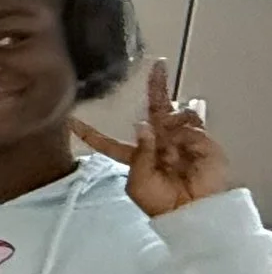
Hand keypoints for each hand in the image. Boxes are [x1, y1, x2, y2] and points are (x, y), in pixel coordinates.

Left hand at [71, 61, 232, 220]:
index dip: (91, 133)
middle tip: (157, 65)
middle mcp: (157, 141)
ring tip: (172, 145)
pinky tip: (184, 138)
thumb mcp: (138, 182)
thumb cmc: (159, 202)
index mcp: (134, 156)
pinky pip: (191, 121)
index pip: (108, 142)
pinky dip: (186, 125)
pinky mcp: (200, 138)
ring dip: (170, 120)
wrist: (190, 209)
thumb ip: (139, 154)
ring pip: (172, 113)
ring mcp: (179, 137)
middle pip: (153, 109)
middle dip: (156, 87)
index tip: (72, 121)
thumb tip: (143, 125)